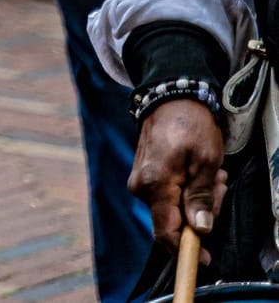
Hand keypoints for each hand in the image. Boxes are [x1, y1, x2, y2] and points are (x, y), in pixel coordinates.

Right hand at [130, 99, 226, 259]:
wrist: (169, 98)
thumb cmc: (189, 126)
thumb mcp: (205, 161)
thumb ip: (200, 198)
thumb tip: (200, 229)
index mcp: (155, 185)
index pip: (166, 232)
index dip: (186, 250)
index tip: (206, 259)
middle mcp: (141, 187)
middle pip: (174, 221)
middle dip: (201, 212)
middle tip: (217, 184)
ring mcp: (140, 181)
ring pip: (173, 209)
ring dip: (196, 198)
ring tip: (209, 173)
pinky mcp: (143, 176)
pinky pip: (167, 196)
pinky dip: (186, 190)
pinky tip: (195, 171)